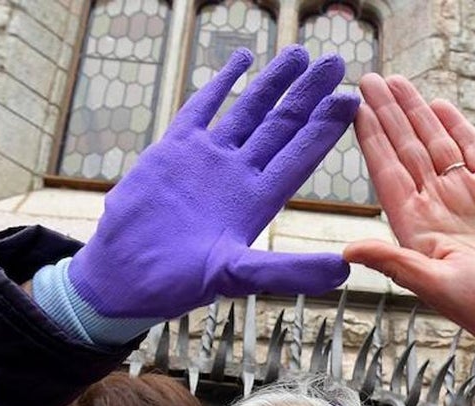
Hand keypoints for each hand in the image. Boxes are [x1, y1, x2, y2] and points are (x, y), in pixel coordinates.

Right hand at [70, 46, 357, 319]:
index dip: (325, 128)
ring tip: (299, 55)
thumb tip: (342, 270)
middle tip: (335, 64)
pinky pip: (203, 108)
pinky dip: (222, 84)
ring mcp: (207, 159)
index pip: (299, 156)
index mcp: (258, 201)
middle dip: (308, 95)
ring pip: (248, 111)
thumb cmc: (177, 282)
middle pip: (282, 126)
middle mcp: (239, 175)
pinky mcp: (174, 150)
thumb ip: (287, 271)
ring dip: (273, 83)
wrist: (123, 273)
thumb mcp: (238, 276)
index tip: (350, 100)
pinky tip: (242, 60)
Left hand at [344, 74, 474, 369]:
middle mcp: (436, 206)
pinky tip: (439, 106)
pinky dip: (457, 128)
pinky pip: (473, 152)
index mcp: (416, 227)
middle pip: (407, 149)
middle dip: (389, 114)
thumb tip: (348, 251)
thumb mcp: (436, 287)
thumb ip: (395, 263)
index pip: (387, 173)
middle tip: (369, 79)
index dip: (371, 140)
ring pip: (436, 144)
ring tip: (397, 83)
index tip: (353, 109)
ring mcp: (466, 196)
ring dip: (417, 113)